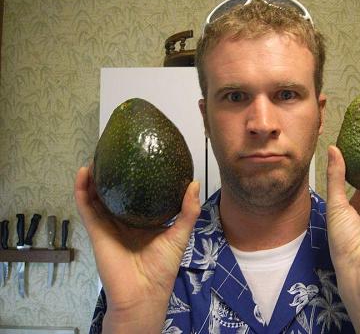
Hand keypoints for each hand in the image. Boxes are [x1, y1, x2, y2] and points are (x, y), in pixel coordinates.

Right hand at [74, 166, 199, 331]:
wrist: (144, 292)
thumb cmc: (163, 267)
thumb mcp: (180, 235)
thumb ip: (187, 211)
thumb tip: (193, 183)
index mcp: (142, 220)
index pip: (137, 194)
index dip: (135, 177)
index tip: (138, 157)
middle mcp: (123, 220)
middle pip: (114, 192)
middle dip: (112, 173)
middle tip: (114, 151)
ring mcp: (108, 224)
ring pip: (96, 196)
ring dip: (94, 176)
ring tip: (97, 155)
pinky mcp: (96, 230)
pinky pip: (86, 207)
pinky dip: (81, 190)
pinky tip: (83, 173)